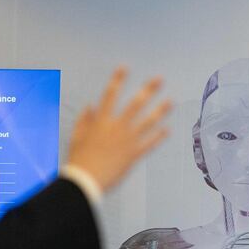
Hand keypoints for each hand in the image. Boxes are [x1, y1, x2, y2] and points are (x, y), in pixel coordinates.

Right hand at [67, 67, 171, 191]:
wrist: (85, 180)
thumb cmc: (78, 159)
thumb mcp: (76, 136)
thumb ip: (84, 119)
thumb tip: (90, 106)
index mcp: (101, 121)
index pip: (110, 95)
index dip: (117, 80)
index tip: (125, 68)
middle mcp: (117, 127)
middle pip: (135, 104)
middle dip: (148, 90)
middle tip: (159, 79)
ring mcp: (128, 140)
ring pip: (148, 122)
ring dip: (161, 110)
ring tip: (171, 101)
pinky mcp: (134, 155)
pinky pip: (150, 144)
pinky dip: (159, 137)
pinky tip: (168, 130)